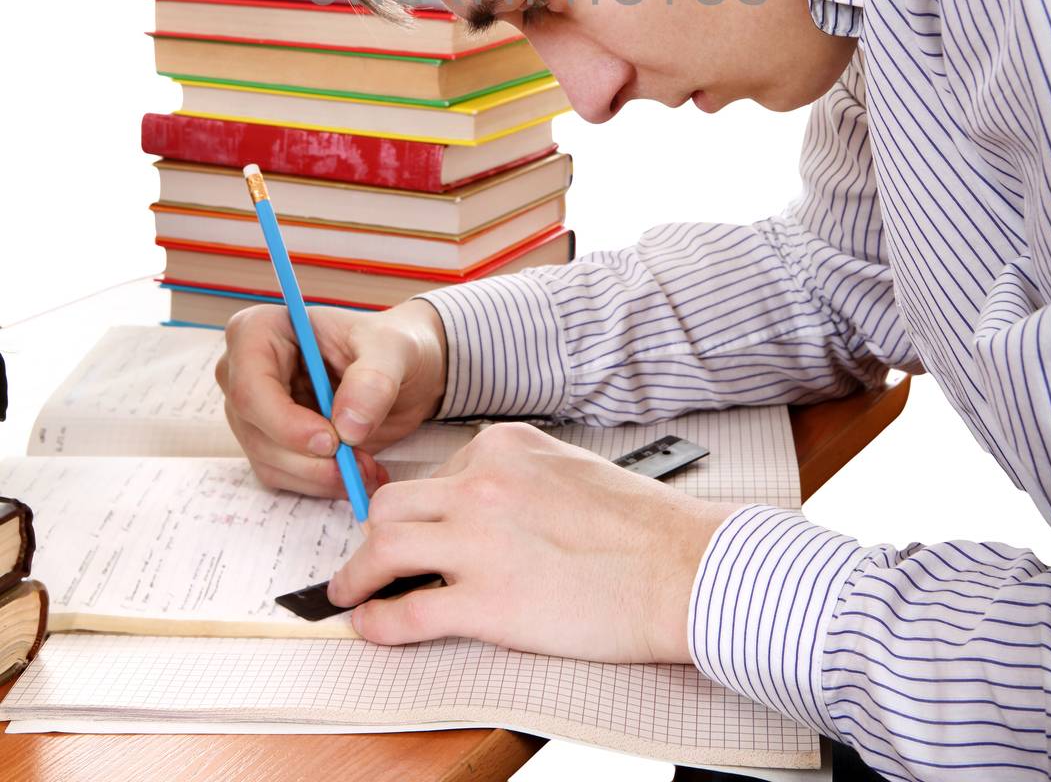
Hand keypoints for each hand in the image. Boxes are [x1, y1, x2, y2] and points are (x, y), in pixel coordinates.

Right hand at [215, 298, 447, 498]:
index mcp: (262, 330)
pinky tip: (357, 470)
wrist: (402, 370)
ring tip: (367, 466)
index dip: (285, 421)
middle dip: (309, 457)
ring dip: (319, 475)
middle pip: (255, 429)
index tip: (332, 441)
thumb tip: (347, 427)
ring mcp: (254, 409)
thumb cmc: (390, 346)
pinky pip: (282, 474)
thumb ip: (373, 381)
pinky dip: (321, 482)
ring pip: (268, 459)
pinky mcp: (268, 441)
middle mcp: (244, 370)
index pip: (250, 386)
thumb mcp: (393, 350)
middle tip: (359, 463)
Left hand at [327, 421, 738, 662]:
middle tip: (368, 558)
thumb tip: (485, 506)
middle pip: (394, 503)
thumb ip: (520, 478)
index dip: (423, 507)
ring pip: (383, 547)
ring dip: (356, 574)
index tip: (418, 527)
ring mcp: (479, 541)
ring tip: (347, 592)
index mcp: (505, 445)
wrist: (681, 567)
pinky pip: (408, 612)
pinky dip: (378, 621)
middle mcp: (482, 482)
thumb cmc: (642, 525)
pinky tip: (370, 627)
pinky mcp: (486, 602)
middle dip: (374, 533)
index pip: (438, 470)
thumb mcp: (570, 469)